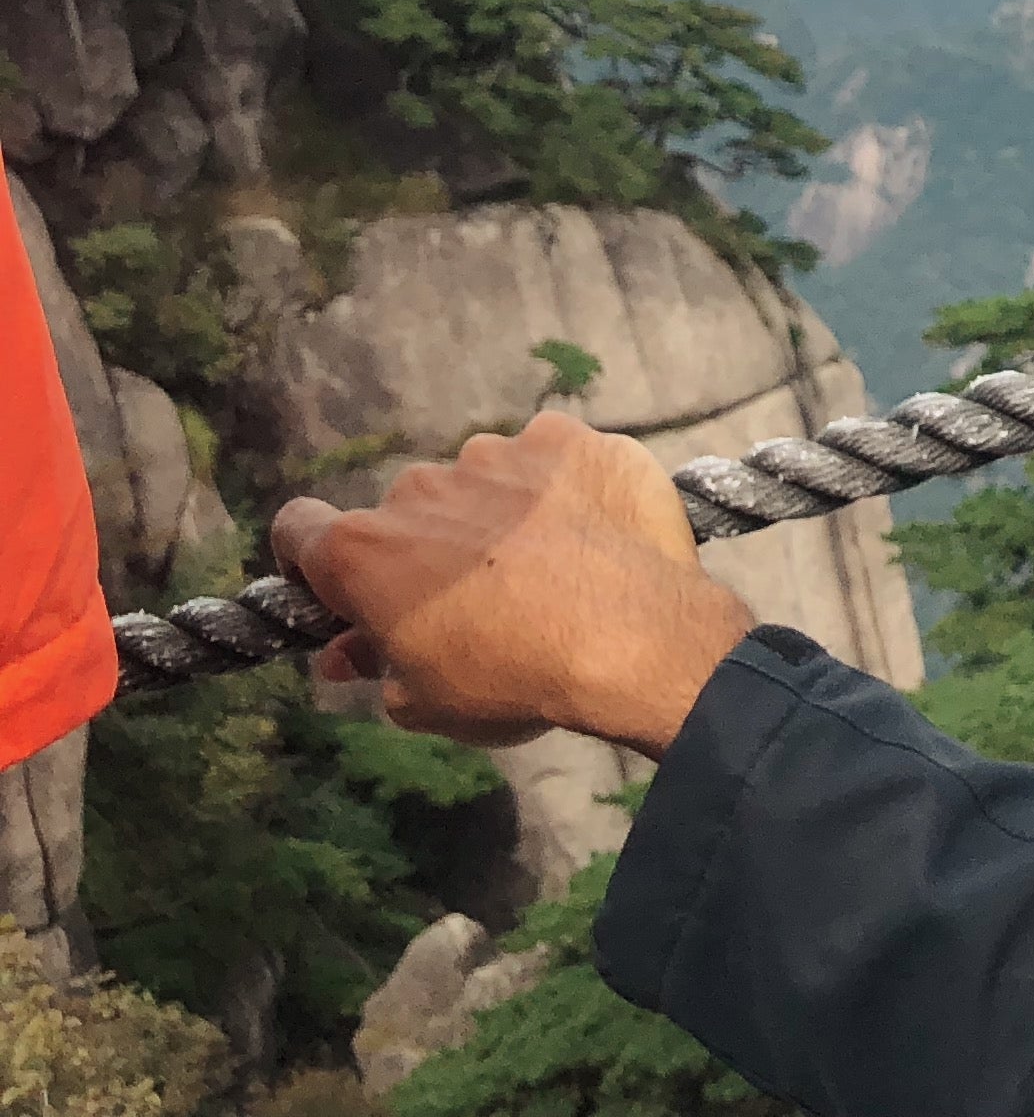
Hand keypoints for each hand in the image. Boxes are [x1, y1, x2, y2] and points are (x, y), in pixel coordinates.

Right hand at [272, 412, 758, 756]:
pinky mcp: (568, 436)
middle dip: (428, 545)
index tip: (346, 587)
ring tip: (548, 564)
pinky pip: (550, 456)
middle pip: (406, 510)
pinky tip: (592, 527)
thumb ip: (374, 664)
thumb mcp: (421, 701)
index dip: (313, 558)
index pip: (298, 529)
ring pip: (481, 478)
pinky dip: (562, 485)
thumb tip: (345, 652)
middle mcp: (418, 487)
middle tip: (474, 595)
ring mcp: (496, 453)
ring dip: (499, 511)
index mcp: (361, 551)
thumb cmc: (511, 680)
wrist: (631, 635)